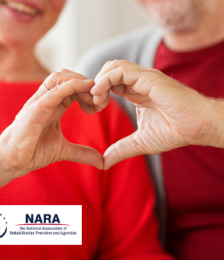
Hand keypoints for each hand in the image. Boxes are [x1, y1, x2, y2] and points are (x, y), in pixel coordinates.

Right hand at [0, 69, 103, 178]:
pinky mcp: (34, 110)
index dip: (89, 92)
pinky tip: (85, 88)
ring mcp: (39, 102)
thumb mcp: (63, 150)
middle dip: (87, 84)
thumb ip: (82, 153)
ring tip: (93, 98)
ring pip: (59, 77)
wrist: (12, 161)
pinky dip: (71, 86)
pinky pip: (53, 91)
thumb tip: (101, 162)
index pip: (73, 87)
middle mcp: (47, 100)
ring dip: (80, 82)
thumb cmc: (33, 151)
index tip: (100, 106)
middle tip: (100, 101)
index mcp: (54, 105)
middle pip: (68, 76)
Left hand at [91, 60, 218, 169]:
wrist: (197, 127)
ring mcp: (143, 77)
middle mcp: (138, 82)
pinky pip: (121, 71)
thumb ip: (121, 149)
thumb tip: (104, 162)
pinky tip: (101, 95)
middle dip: (96, 85)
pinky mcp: (148, 78)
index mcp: (135, 92)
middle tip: (93, 104)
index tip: (94, 109)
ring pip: (113, 67)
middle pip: (109, 70)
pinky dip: (105, 80)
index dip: (98, 93)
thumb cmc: (174, 131)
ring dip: (99, 81)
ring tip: (96, 100)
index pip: (110, 83)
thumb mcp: (140, 142)